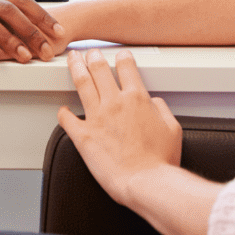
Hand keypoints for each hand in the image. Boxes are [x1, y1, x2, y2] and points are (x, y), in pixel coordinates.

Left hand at [57, 49, 181, 207]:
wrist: (146, 182)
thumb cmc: (161, 162)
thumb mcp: (172, 129)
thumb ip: (162, 109)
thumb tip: (154, 103)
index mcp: (138, 98)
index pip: (126, 68)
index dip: (122, 58)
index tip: (120, 56)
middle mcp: (115, 102)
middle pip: (99, 69)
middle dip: (93, 56)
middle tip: (90, 52)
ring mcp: (97, 117)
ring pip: (82, 83)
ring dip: (76, 68)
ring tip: (73, 60)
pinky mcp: (83, 135)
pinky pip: (67, 119)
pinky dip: (63, 112)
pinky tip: (62, 109)